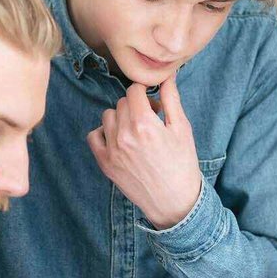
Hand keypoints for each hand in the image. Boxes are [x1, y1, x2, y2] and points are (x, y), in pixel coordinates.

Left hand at [86, 71, 202, 228]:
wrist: (174, 202)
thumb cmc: (182, 164)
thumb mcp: (182, 129)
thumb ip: (171, 99)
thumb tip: (167, 75)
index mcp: (144, 123)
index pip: (133, 90)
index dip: (144, 92)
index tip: (152, 101)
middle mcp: (124, 135)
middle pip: (121, 103)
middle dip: (135, 106)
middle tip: (150, 118)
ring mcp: (111, 150)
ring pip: (107, 116)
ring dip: (120, 118)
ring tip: (136, 130)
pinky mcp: (105, 163)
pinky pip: (93, 136)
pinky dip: (104, 133)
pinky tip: (119, 139)